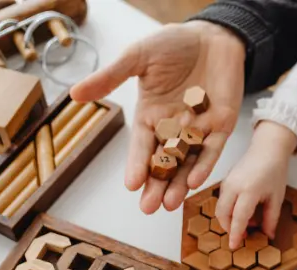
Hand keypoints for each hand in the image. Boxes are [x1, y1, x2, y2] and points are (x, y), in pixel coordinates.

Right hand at [70, 21, 245, 213]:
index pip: (141, 145)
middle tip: (148, 208)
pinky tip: (194, 180)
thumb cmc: (173, 44)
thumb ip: (111, 77)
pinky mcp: (222, 124)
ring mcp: (198, 128)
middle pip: (163, 162)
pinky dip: (204, 163)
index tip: (131, 185)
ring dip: (178, 184)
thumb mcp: (138, 58)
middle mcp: (173, 127)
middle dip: (156, 185)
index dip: (136, 164)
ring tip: (170, 204)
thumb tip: (74, 93)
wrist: (211, 34)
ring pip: (187, 162)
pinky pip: (212, 149)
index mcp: (150, 115)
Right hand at [216, 121, 296, 248]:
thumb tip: (268, 235)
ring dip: (229, 220)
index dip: (235, 234)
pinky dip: (229, 210)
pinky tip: (244, 212)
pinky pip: (222, 201)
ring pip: (220, 208)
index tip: (235, 246)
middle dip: (229, 228)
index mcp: (249, 190)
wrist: (267, 148)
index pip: (239, 218)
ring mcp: (226, 182)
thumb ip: (271, 218)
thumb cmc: (274, 170)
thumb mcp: (276, 197)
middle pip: (223, 214)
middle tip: (242, 237)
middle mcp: (234, 186)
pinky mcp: (224, 181)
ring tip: (249, 223)